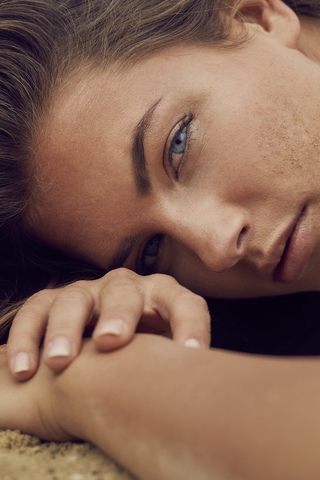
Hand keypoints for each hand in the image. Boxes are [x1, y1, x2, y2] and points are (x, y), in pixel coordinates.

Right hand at [6, 268, 210, 380]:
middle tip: (112, 341)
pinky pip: (36, 311)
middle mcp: (125, 287)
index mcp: (162, 295)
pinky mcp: (52, 301)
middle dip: (118, 314)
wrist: (100, 333)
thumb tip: (202, 378)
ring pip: (75, 299)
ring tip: (60, 361)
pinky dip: (28, 337)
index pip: (184, 302)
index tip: (192, 354)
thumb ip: (181, 355)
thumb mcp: (165, 347)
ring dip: (66, 328)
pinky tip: (24, 369)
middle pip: (124, 292)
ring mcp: (87, 291)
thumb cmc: (142, 345)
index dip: (191, 324)